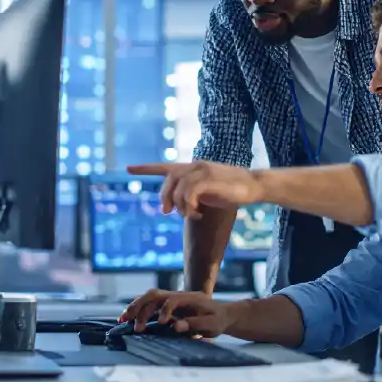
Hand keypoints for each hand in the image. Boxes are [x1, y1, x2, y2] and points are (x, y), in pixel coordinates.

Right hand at [118, 289, 237, 336]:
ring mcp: (172, 299)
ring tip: (123, 319)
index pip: (173, 299)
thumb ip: (195, 324)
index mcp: (191, 298)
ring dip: (135, 307)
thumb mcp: (212, 324)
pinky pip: (150, 304)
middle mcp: (179, 295)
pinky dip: (138, 310)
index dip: (166, 310)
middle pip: (155, 294)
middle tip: (131, 323)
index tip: (161, 323)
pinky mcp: (168, 306)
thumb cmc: (218, 320)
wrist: (222, 315)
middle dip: (141, 307)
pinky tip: (128, 318)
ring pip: (149, 298)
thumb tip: (176, 327)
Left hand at [127, 162, 263, 218]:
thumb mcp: (208, 191)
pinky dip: (189, 207)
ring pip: (177, 189)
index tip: (128, 169)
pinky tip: (198, 215)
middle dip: (164, 198)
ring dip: (180, 207)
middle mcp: (194, 166)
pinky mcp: (209, 179)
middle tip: (167, 213)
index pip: (165, 166)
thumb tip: (177, 206)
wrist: (253, 185)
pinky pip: (189, 194)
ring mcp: (202, 171)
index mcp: (193, 168)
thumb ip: (192, 193)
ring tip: (192, 215)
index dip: (146, 168)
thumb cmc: (232, 190)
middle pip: (168, 180)